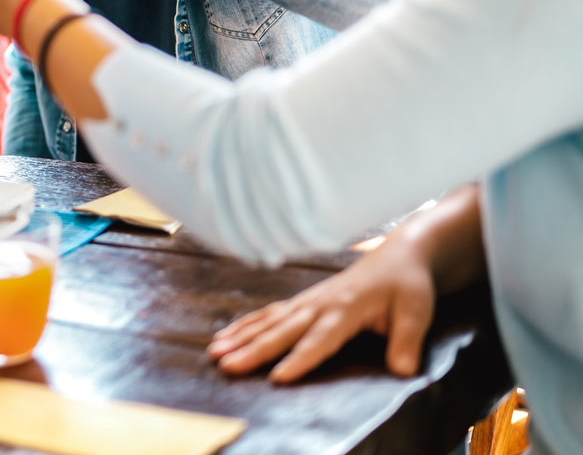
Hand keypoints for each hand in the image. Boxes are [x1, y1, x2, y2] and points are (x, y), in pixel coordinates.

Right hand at [209, 232, 435, 381]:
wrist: (397, 255)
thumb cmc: (406, 285)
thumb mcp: (417, 311)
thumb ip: (407, 340)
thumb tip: (403, 370)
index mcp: (346, 308)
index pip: (320, 338)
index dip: (300, 358)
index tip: (279, 377)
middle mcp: (319, 304)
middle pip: (282, 330)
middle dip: (253, 349)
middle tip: (227, 365)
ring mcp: (307, 301)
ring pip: (268, 321)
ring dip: (240, 337)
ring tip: (216, 352)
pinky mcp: (301, 301)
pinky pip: (268, 314)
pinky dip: (245, 325)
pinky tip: (226, 336)